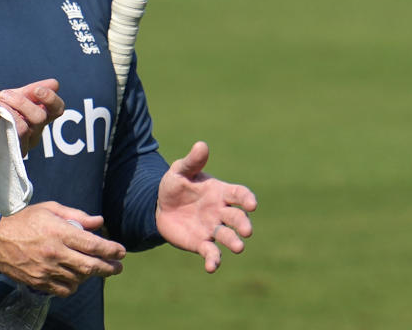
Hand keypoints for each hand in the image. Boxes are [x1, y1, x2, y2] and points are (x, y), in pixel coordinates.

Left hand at [0, 79, 63, 153]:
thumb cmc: (1, 108)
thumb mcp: (17, 97)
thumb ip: (32, 91)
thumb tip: (55, 83)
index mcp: (42, 116)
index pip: (57, 109)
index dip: (51, 99)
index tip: (37, 90)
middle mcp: (37, 131)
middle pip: (40, 117)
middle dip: (22, 103)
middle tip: (5, 94)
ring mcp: (26, 143)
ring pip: (24, 128)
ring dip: (9, 112)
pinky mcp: (12, 151)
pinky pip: (10, 137)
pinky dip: (2, 122)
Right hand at [0, 202, 124, 296]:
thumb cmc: (24, 221)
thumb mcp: (49, 209)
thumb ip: (76, 215)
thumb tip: (98, 222)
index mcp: (58, 232)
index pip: (92, 244)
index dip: (110, 249)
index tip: (121, 251)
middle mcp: (55, 253)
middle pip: (90, 266)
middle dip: (109, 267)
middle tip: (117, 266)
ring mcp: (47, 270)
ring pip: (79, 279)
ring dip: (91, 275)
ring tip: (95, 269)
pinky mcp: (40, 282)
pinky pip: (65, 289)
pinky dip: (75, 285)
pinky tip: (75, 277)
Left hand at [155, 141, 257, 272]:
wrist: (159, 206)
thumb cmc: (175, 185)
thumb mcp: (180, 171)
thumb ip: (192, 161)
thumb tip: (201, 144)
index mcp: (220, 192)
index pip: (239, 194)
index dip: (247, 198)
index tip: (252, 203)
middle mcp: (221, 212)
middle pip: (238, 218)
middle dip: (243, 223)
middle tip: (246, 230)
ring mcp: (213, 228)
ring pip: (228, 237)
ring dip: (234, 242)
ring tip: (238, 247)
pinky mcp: (202, 243)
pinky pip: (211, 253)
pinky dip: (213, 260)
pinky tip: (211, 267)